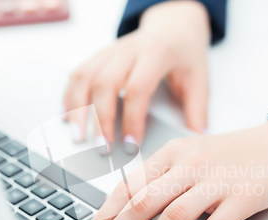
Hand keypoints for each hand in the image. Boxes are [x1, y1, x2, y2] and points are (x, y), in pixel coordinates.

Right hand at [63, 1, 210, 148]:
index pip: (137, 88)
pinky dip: (70, 96)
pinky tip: (68, 116)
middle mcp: (129, 50)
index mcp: (156, 54)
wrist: (174, 25)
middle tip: (102, 148)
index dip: (132, 119)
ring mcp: (111, 51)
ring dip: (77, 109)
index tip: (130, 144)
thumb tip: (196, 137)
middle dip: (100, 119)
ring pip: (85, 77)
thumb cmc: (185, 52)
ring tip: (77, 136)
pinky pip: (78, 73)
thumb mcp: (199, 77)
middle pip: (105, 83)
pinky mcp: (100, 55)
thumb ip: (197, 108)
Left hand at [81, 114, 267, 219]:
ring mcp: (217, 181)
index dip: (107, 210)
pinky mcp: (242, 199)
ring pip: (174, 216)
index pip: (132, 183)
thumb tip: (129, 211)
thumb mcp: (191, 157)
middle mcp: (191, 164)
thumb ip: (163, 179)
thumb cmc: (230, 155)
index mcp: (174, 152)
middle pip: (145, 200)